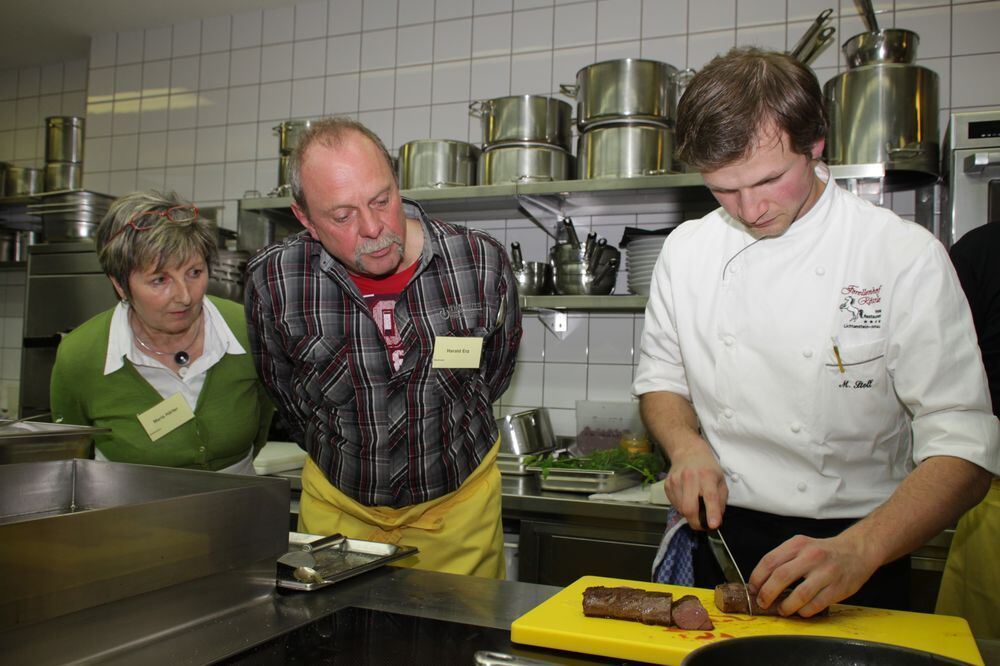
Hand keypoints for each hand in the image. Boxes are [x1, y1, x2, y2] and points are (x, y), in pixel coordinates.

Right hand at [662, 443, 727, 530]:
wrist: (688, 452)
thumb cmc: (708, 468)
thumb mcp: (721, 481)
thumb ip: (720, 501)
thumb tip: (715, 521)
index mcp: (707, 475)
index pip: (709, 496)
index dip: (711, 512)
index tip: (712, 525)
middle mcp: (690, 477)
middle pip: (689, 507)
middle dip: (696, 522)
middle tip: (703, 525)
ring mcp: (675, 481)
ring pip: (681, 509)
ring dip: (690, 514)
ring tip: (695, 504)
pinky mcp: (667, 485)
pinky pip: (675, 504)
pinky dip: (682, 507)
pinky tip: (687, 498)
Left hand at [747, 532, 879, 616]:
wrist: (856, 551)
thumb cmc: (823, 552)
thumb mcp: (801, 546)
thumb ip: (783, 560)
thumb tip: (761, 582)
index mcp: (798, 544)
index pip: (769, 561)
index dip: (757, 577)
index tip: (753, 588)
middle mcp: (811, 556)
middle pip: (781, 577)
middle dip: (767, 593)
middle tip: (762, 603)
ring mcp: (826, 572)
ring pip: (799, 594)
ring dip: (786, 606)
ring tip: (782, 610)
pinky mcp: (838, 588)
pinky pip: (816, 604)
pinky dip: (804, 611)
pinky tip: (801, 611)